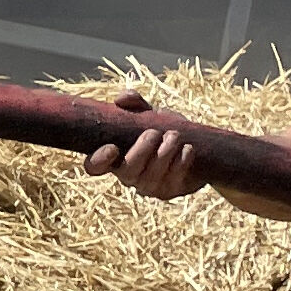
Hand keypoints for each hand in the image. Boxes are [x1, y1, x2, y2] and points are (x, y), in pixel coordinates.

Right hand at [81, 93, 211, 200]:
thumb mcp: (149, 114)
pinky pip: (173, 178)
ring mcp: (148, 187)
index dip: (99, 160)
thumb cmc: (164, 130)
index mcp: (114, 157)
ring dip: (164, 152)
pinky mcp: (169, 191)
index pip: (94, 166)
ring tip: (174, 135)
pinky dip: (181, 161)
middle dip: (141, 151)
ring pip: (151, 176)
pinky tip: (188, 148)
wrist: (197, 148)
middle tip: (155, 132)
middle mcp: (127, 176)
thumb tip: (122, 99)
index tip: (112, 147)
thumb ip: (135, 104)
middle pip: (127, 171)